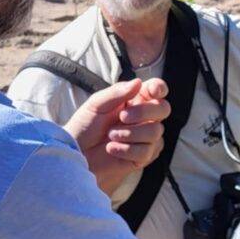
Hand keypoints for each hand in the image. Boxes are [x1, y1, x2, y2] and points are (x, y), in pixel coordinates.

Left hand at [64, 78, 170, 194]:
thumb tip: (138, 82)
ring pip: (156, 131)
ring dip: (130, 134)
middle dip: (144, 112)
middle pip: (163, 109)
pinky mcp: (143, 156)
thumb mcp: (96, 104)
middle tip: (122, 117)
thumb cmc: (85, 125)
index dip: (159, 88)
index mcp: (135, 99)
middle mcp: (145, 117)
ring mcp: (146, 137)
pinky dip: (127, 150)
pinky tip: (111, 149)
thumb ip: (117, 93)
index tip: (153, 91)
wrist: (76, 153)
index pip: (157, 90)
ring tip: (111, 136)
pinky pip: (146, 151)